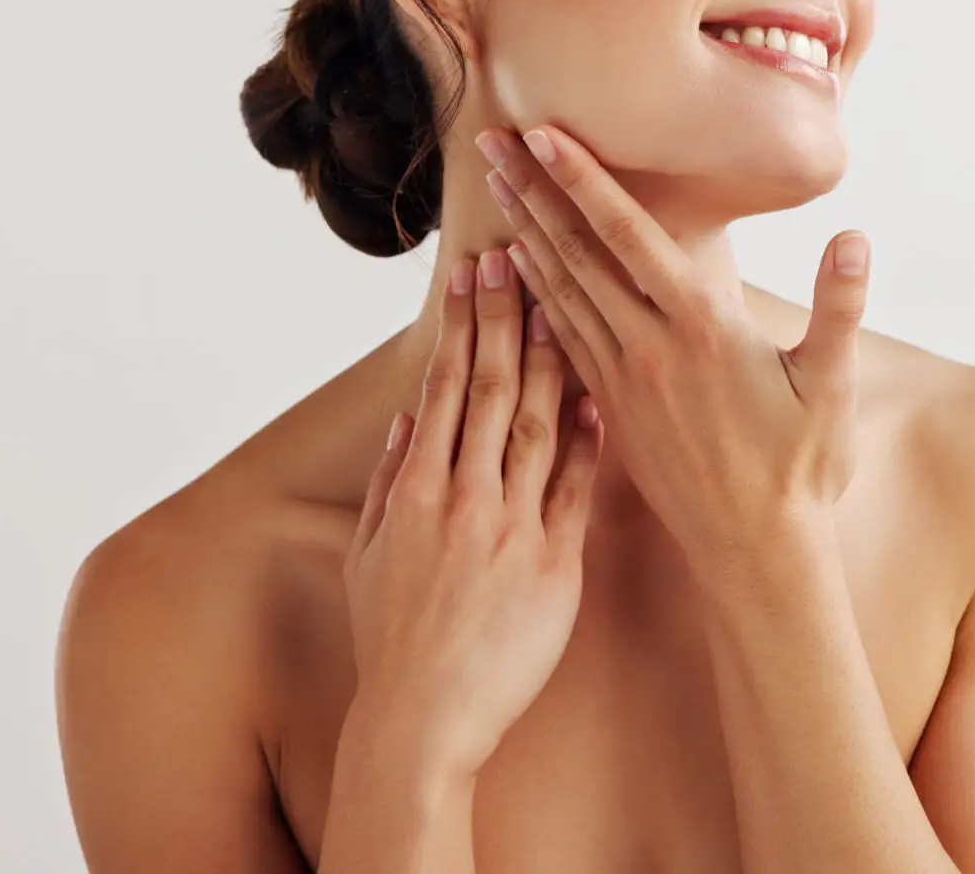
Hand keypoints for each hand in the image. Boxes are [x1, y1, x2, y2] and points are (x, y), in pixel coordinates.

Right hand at [342, 250, 604, 781]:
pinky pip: (576, 488)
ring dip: (551, 358)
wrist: (425, 719)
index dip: (461, 325)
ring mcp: (511, 530)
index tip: (473, 273)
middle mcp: (464, 499)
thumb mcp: (371, 555)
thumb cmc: (393, 640)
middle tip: (519, 256)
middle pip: (491, 389)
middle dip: (506, 317)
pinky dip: (590, 439)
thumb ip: (391, 480)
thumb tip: (410, 417)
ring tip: (563, 299)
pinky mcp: (555, 565)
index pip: (443, 387)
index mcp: (418, 491)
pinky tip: (603, 392)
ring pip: (537, 425)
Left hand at [475, 125, 870, 572]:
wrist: (755, 550)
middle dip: (532, 192)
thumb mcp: (834, 385)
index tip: (542, 134)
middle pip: (577, 253)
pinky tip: (513, 271)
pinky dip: (533, 296)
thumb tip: (855, 238)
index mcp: (700, 327)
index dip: (582, 180)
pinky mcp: (611, 407)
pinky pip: (561, 339)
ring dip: (524, 234)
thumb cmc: (802, 466)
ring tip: (493, 188)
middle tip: (489, 140)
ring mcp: (622, 378)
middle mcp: (649, 346)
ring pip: (559, 292)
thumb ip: (841, 307)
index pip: (628, 236)